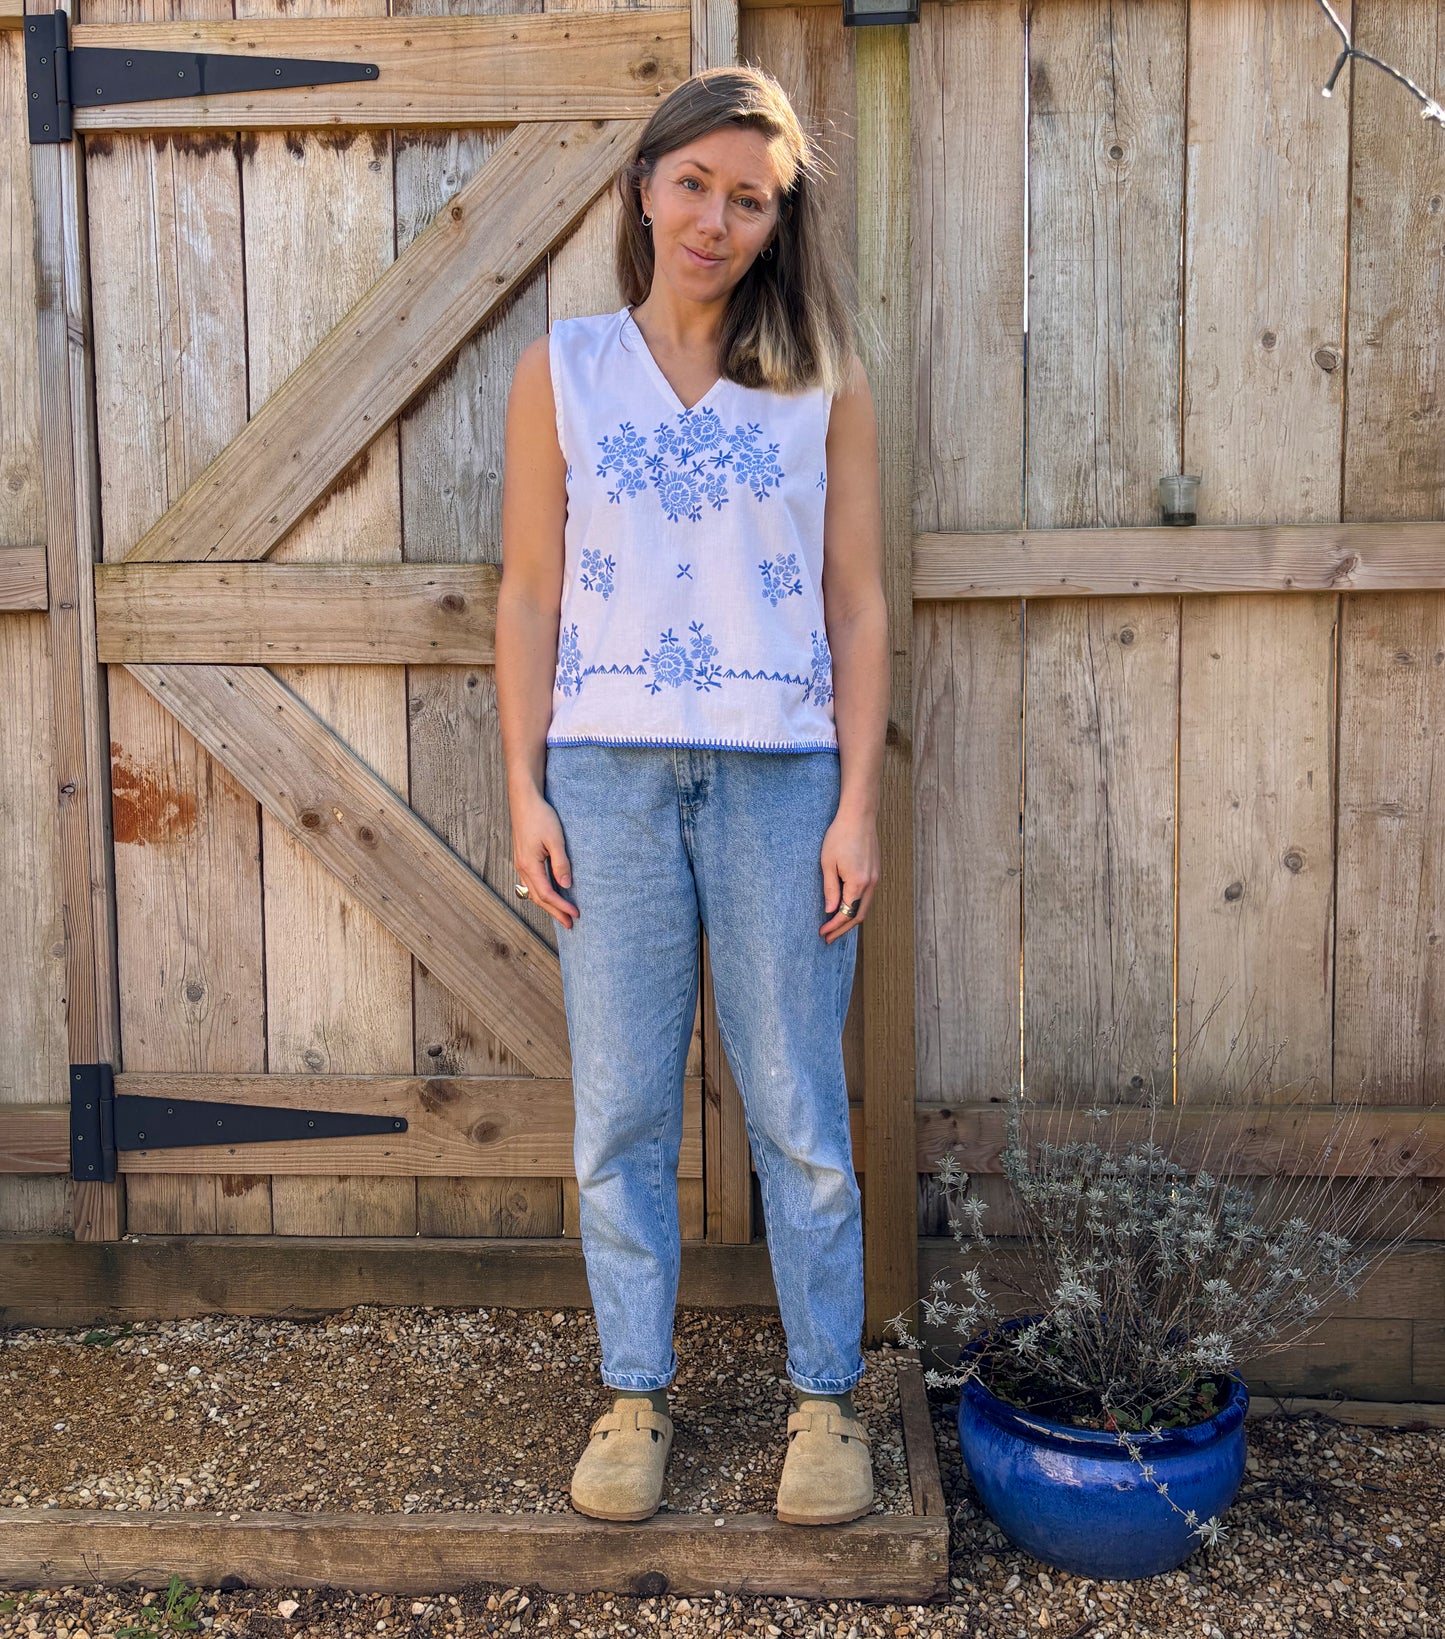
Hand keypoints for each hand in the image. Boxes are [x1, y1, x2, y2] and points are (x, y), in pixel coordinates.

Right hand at [510, 787, 579, 929]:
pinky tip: (549, 894)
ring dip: (548, 904)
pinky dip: (541, 893)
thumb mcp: (555, 840)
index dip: (561, 906)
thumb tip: (566, 885)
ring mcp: (521, 863)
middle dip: (555, 912)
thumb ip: (561, 864)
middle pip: (538, 898)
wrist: (525, 800)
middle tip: (570, 924)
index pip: (547, 894)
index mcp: (529, 866)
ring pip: (533, 891)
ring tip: (561, 913)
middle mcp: (522, 868)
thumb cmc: (540, 816)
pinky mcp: (523, 858)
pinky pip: (531, 882)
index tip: (576, 914)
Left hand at [819, 809, 879, 943]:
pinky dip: (857, 906)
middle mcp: (871, 883)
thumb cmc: (840, 836)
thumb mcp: (827, 863)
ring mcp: (876, 878)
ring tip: (835, 926)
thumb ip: (830, 889)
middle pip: (859, 915)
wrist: (859, 816)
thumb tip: (831, 911)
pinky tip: (846, 907)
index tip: (822, 932)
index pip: (846, 913)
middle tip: (828, 937)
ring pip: (865, 907)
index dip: (834, 926)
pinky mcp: (876, 872)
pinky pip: (867, 896)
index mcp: (858, 883)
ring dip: (850, 919)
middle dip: (843, 929)